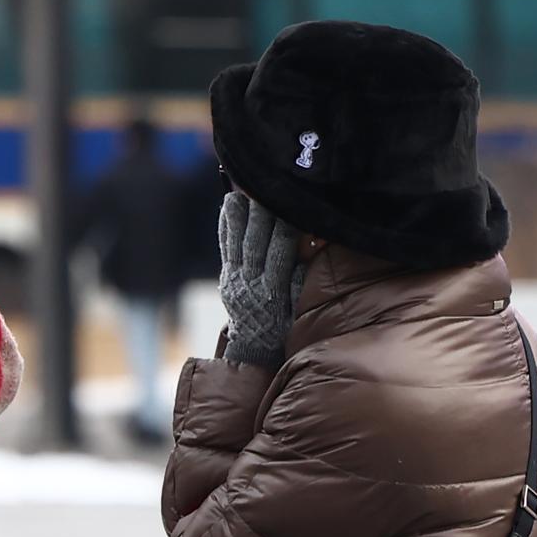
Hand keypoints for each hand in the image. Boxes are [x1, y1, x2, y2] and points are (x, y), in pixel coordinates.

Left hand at [218, 194, 305, 367]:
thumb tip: (312, 247)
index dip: (285, 229)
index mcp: (272, 291)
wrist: (255, 345)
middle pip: (255, 243)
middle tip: (264, 191)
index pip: (279, 253)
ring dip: (238, 216)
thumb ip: (303, 279)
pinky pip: (224, 247)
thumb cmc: (285, 324)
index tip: (291, 207)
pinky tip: (229, 206)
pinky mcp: (226, 276)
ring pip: (236, 242)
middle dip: (260, 216)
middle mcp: (250, 283)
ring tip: (240, 192)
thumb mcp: (298, 308)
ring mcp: (234, 279)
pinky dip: (226, 226)